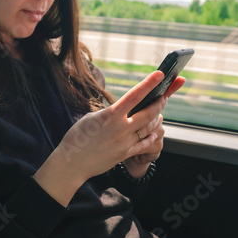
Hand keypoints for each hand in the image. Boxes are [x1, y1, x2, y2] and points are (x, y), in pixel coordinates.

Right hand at [33, 72, 184, 205]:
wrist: (72, 164)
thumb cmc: (77, 137)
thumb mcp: (91, 118)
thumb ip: (109, 113)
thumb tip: (121, 110)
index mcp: (110, 115)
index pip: (134, 95)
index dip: (149, 84)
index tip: (160, 74)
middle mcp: (120, 128)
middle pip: (148, 113)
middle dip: (160, 102)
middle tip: (166, 95)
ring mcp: (124, 143)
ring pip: (149, 128)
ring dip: (156, 118)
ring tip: (159, 112)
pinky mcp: (125, 154)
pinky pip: (144, 144)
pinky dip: (150, 137)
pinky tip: (153, 132)